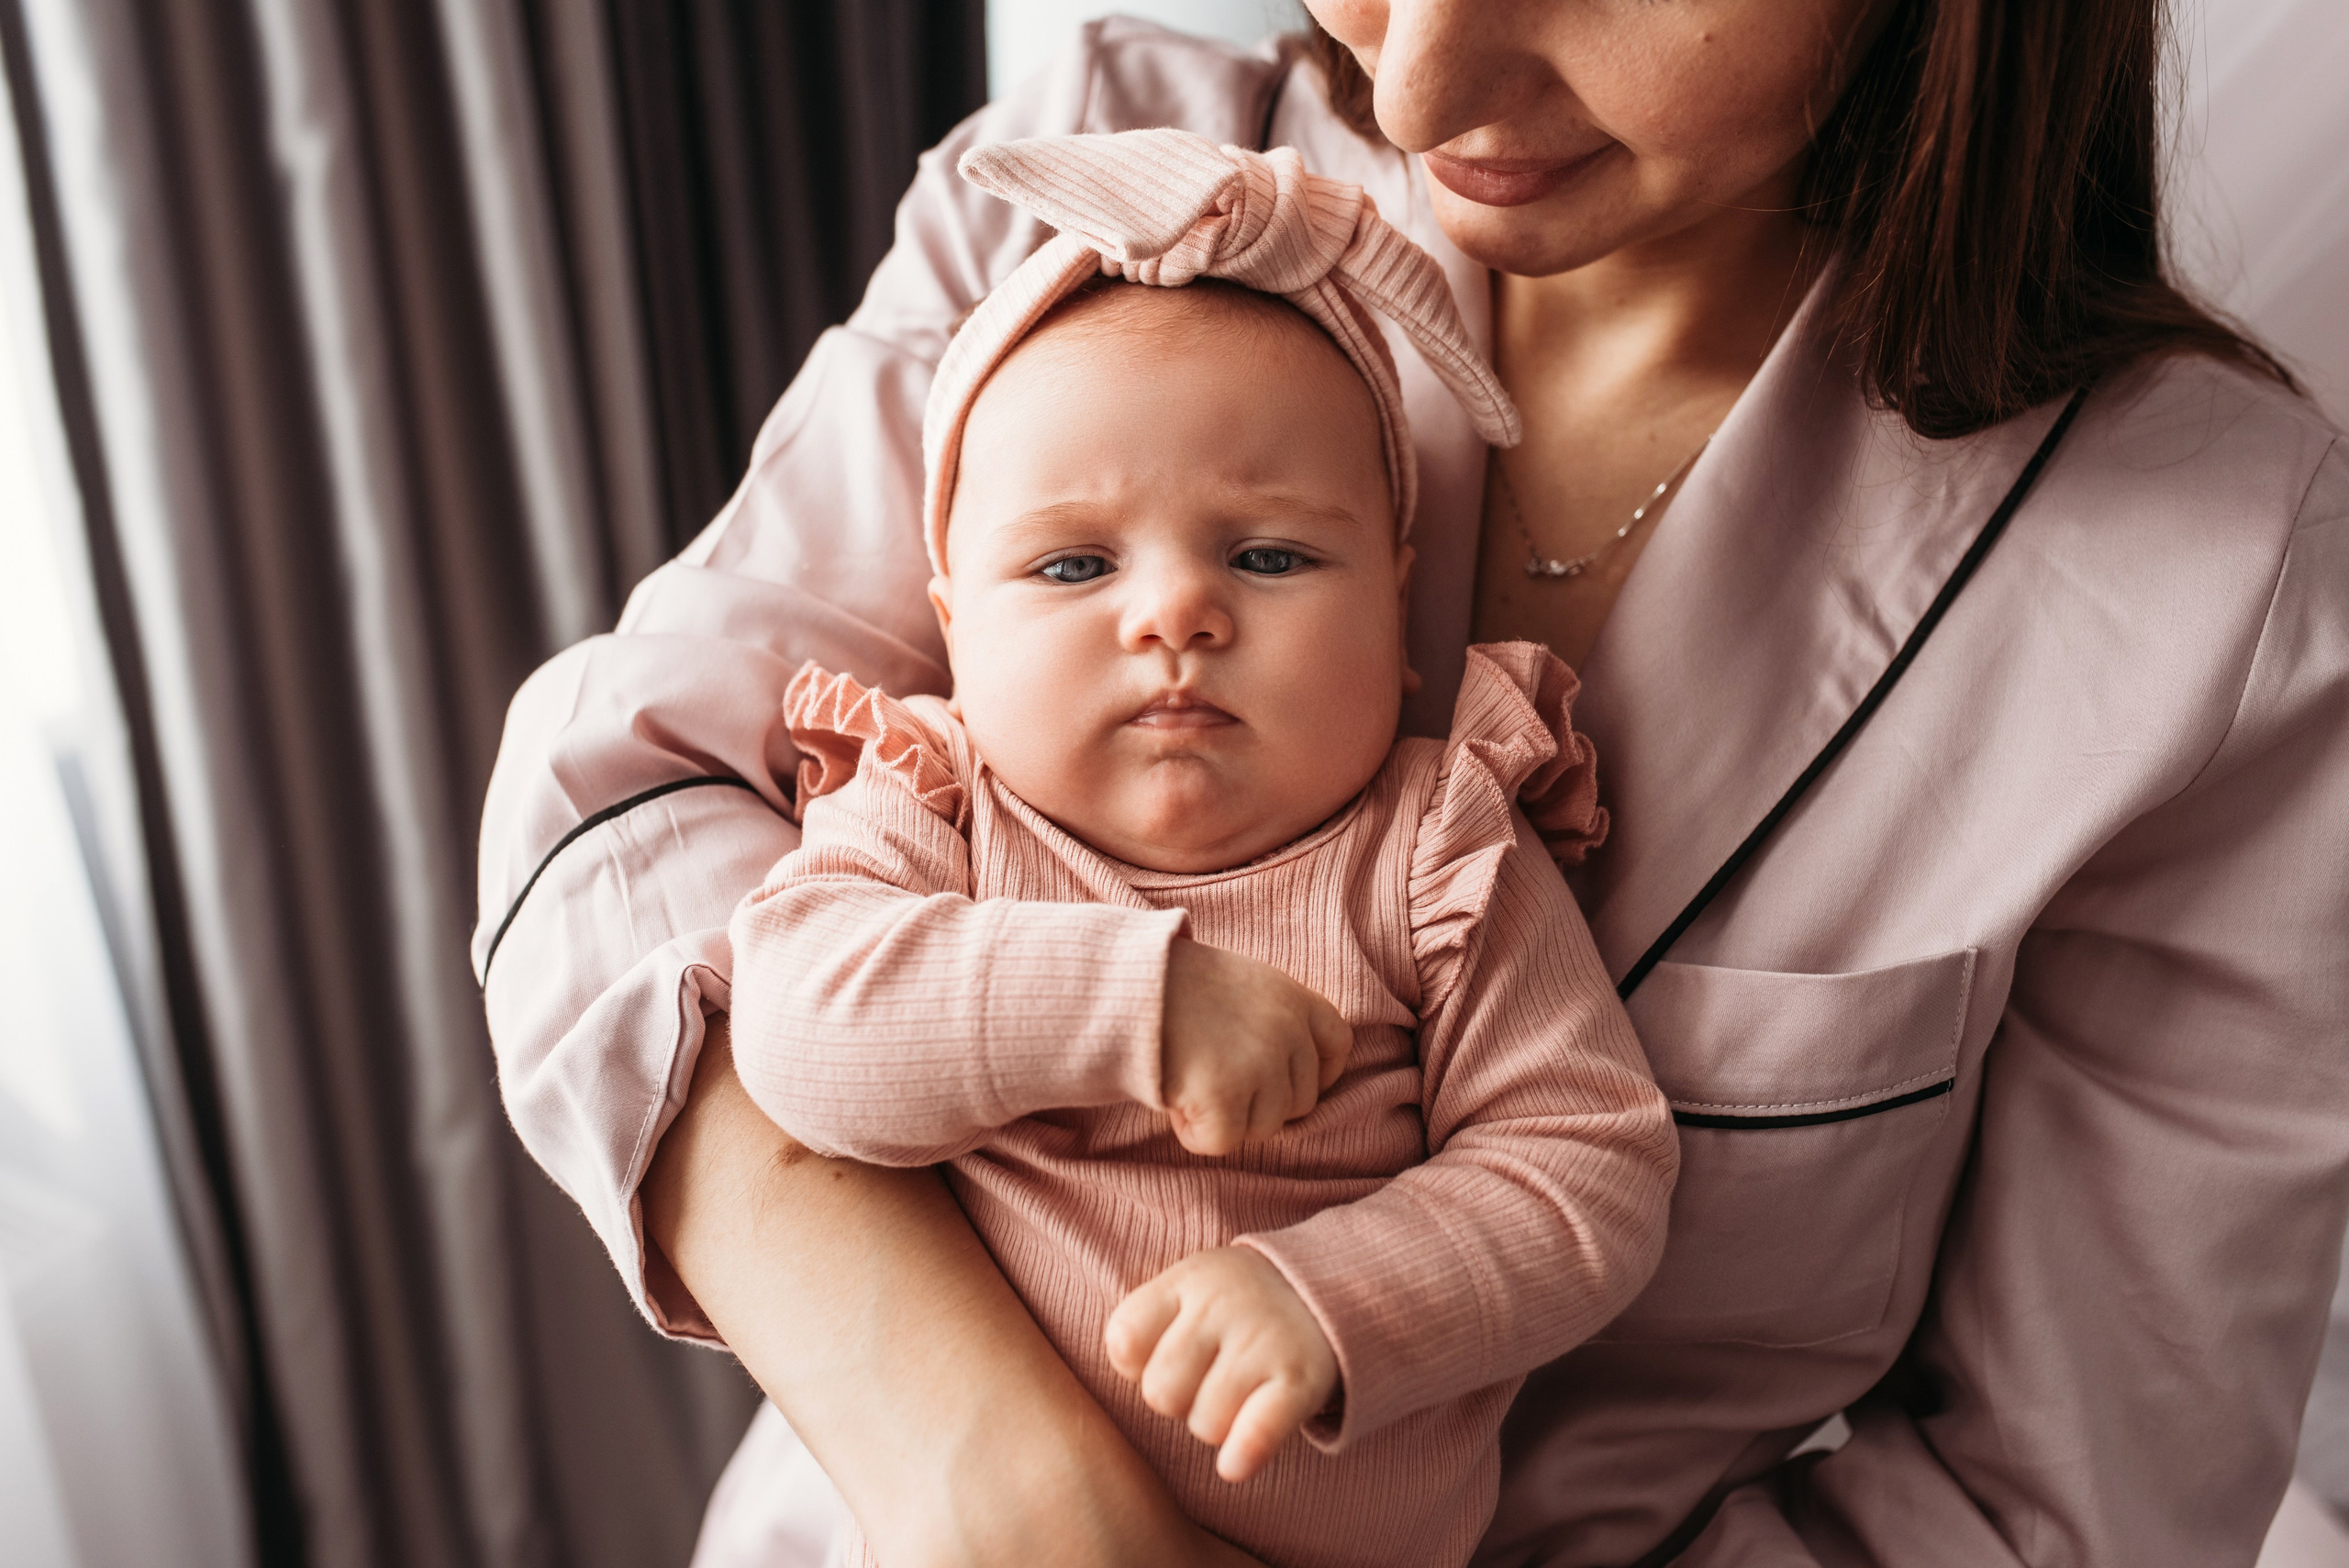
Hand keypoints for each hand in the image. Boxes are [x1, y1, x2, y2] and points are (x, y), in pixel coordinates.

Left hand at [1104, 1246, 1338, 1483]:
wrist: (1327, 1289)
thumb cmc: (1238, 1305)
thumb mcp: (1190, 1288)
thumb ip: (1147, 1323)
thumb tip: (1125, 1372)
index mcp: (1187, 1282)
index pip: (1124, 1340)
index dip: (1136, 1365)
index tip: (1160, 1359)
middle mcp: (1221, 1305)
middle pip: (1160, 1392)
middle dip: (1177, 1401)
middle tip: (1205, 1384)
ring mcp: (1261, 1341)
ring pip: (1204, 1424)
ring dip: (1217, 1425)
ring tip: (1236, 1398)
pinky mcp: (1299, 1380)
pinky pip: (1255, 1435)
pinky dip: (1243, 1456)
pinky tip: (1236, 1463)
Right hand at [1159, 938, 1350, 1156]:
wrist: (1124, 984)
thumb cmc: (1174, 986)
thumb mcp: (1241, 983)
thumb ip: (1273, 1022)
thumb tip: (1292, 1085)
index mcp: (1294, 998)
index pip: (1336, 1045)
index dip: (1317, 1073)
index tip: (1282, 1081)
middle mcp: (1287, 1031)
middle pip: (1300, 1101)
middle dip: (1259, 1103)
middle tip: (1213, 1077)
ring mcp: (1260, 1064)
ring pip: (1265, 1128)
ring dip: (1227, 1118)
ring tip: (1191, 1080)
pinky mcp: (1226, 1095)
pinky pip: (1222, 1142)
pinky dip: (1195, 1131)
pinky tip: (1175, 1098)